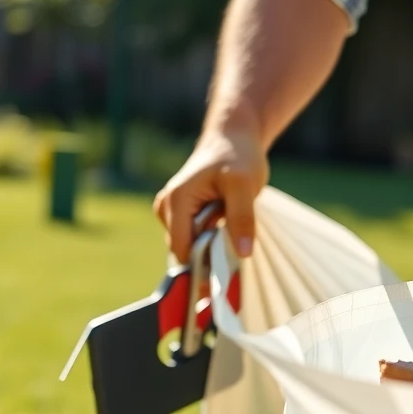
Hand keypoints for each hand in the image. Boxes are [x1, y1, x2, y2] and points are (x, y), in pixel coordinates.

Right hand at [153, 129, 267, 262]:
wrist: (233, 138)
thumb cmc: (238, 157)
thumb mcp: (245, 185)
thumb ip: (242, 218)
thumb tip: (242, 253)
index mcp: (176, 201)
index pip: (182, 249)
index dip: (203, 266)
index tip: (226, 275)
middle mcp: (166, 207)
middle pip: (184, 250)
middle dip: (208, 258)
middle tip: (235, 251)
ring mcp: (171, 210)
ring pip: (189, 245)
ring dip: (210, 248)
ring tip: (231, 231)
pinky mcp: (180, 213)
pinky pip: (193, 237)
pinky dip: (210, 240)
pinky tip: (224, 227)